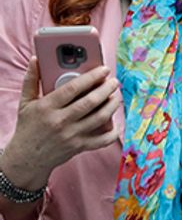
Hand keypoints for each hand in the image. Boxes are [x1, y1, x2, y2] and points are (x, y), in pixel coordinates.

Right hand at [2, 59, 119, 190]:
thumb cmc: (28, 127)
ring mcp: (71, 135)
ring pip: (99, 118)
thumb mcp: (25, 103)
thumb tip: (35, 60)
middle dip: (106, 89)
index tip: (103, 69)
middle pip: (90, 102)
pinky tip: (116, 122)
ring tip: (117, 96)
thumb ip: (31, 80)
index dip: (91, 77)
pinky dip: (112, 133)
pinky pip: (101, 141)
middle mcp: (60, 121)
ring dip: (112, 105)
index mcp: (47, 107)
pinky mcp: (78, 147)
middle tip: (114, 81)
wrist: (25, 159)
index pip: (72, 89)